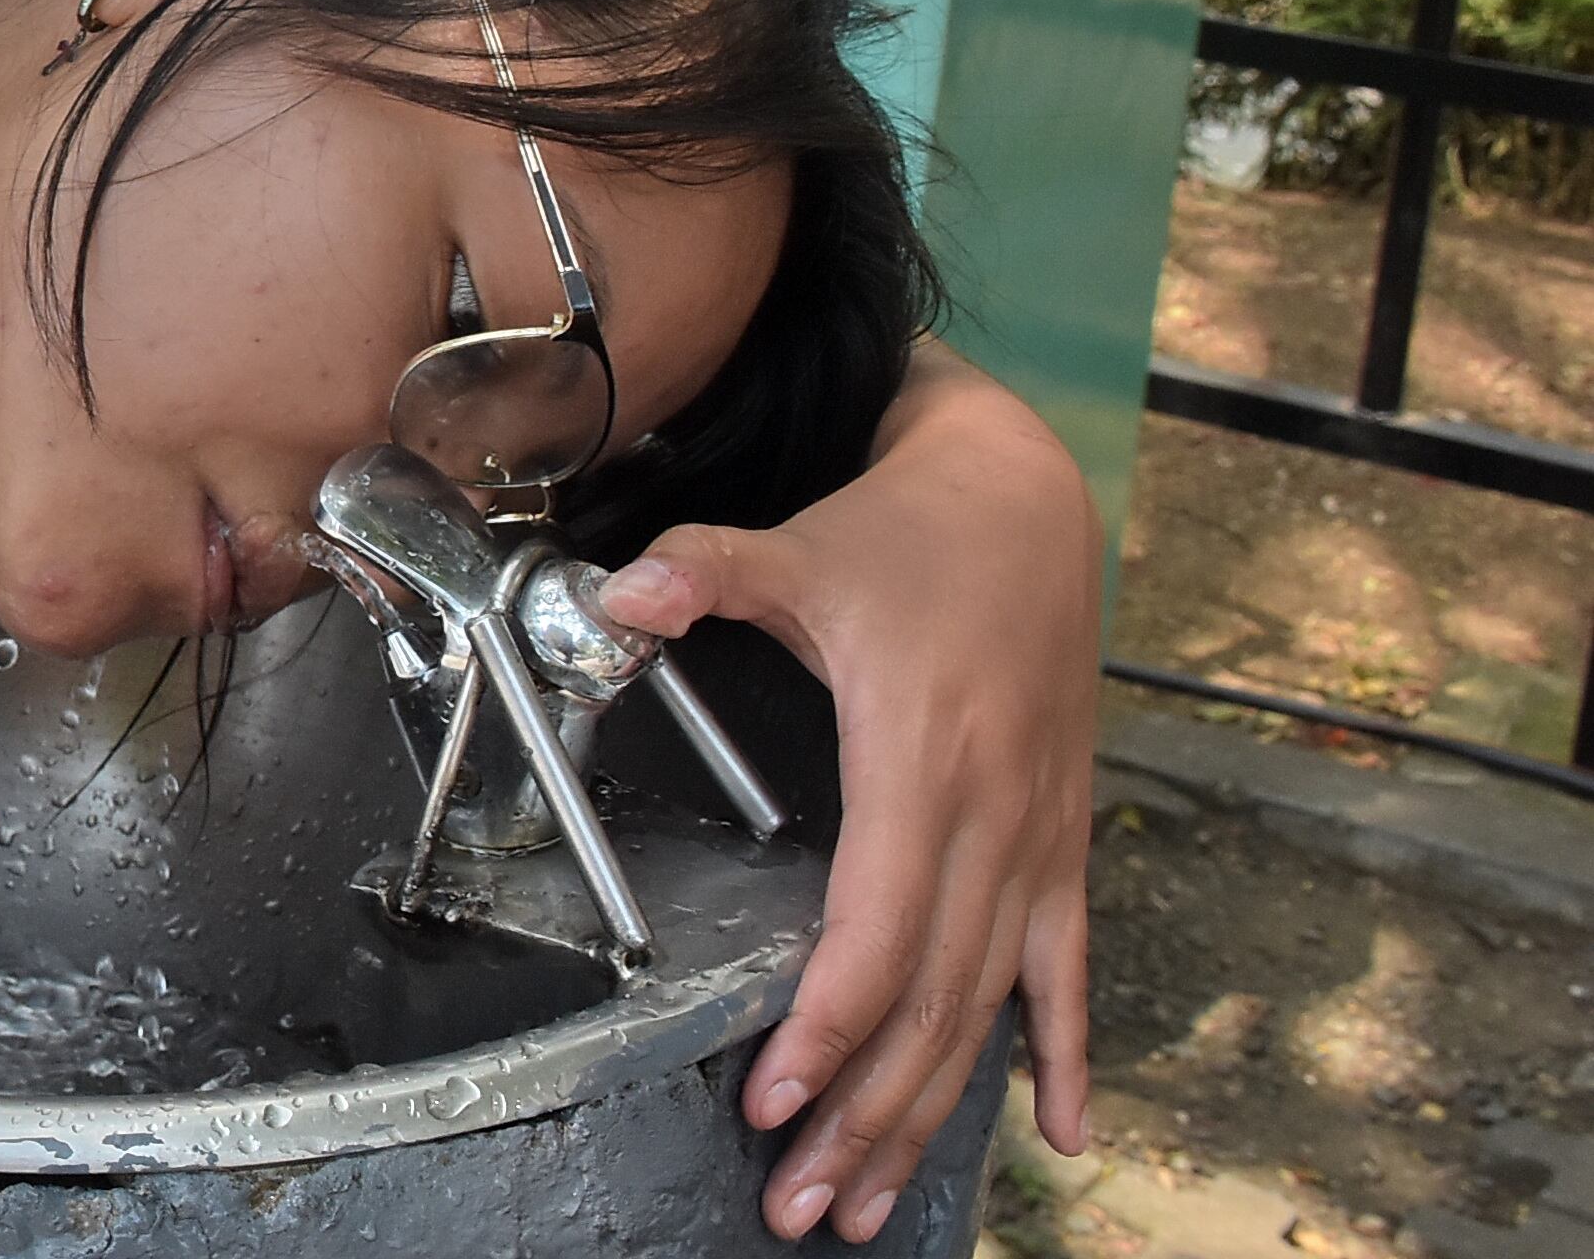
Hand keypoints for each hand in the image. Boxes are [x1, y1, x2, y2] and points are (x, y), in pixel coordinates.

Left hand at [597, 345, 1097, 1243]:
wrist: (1028, 504)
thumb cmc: (908, 535)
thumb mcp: (800, 547)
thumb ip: (705, 572)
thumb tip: (624, 595)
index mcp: (919, 761)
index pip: (878, 934)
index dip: (826, 1027)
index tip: (773, 1099)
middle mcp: (992, 819)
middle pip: (931, 1005)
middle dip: (863, 1115)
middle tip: (802, 1204)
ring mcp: (1037, 838)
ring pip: (988, 1010)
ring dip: (932, 1114)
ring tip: (869, 1200)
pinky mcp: (1064, 841)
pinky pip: (1069, 968)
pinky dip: (1064, 1055)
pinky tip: (1065, 1137)